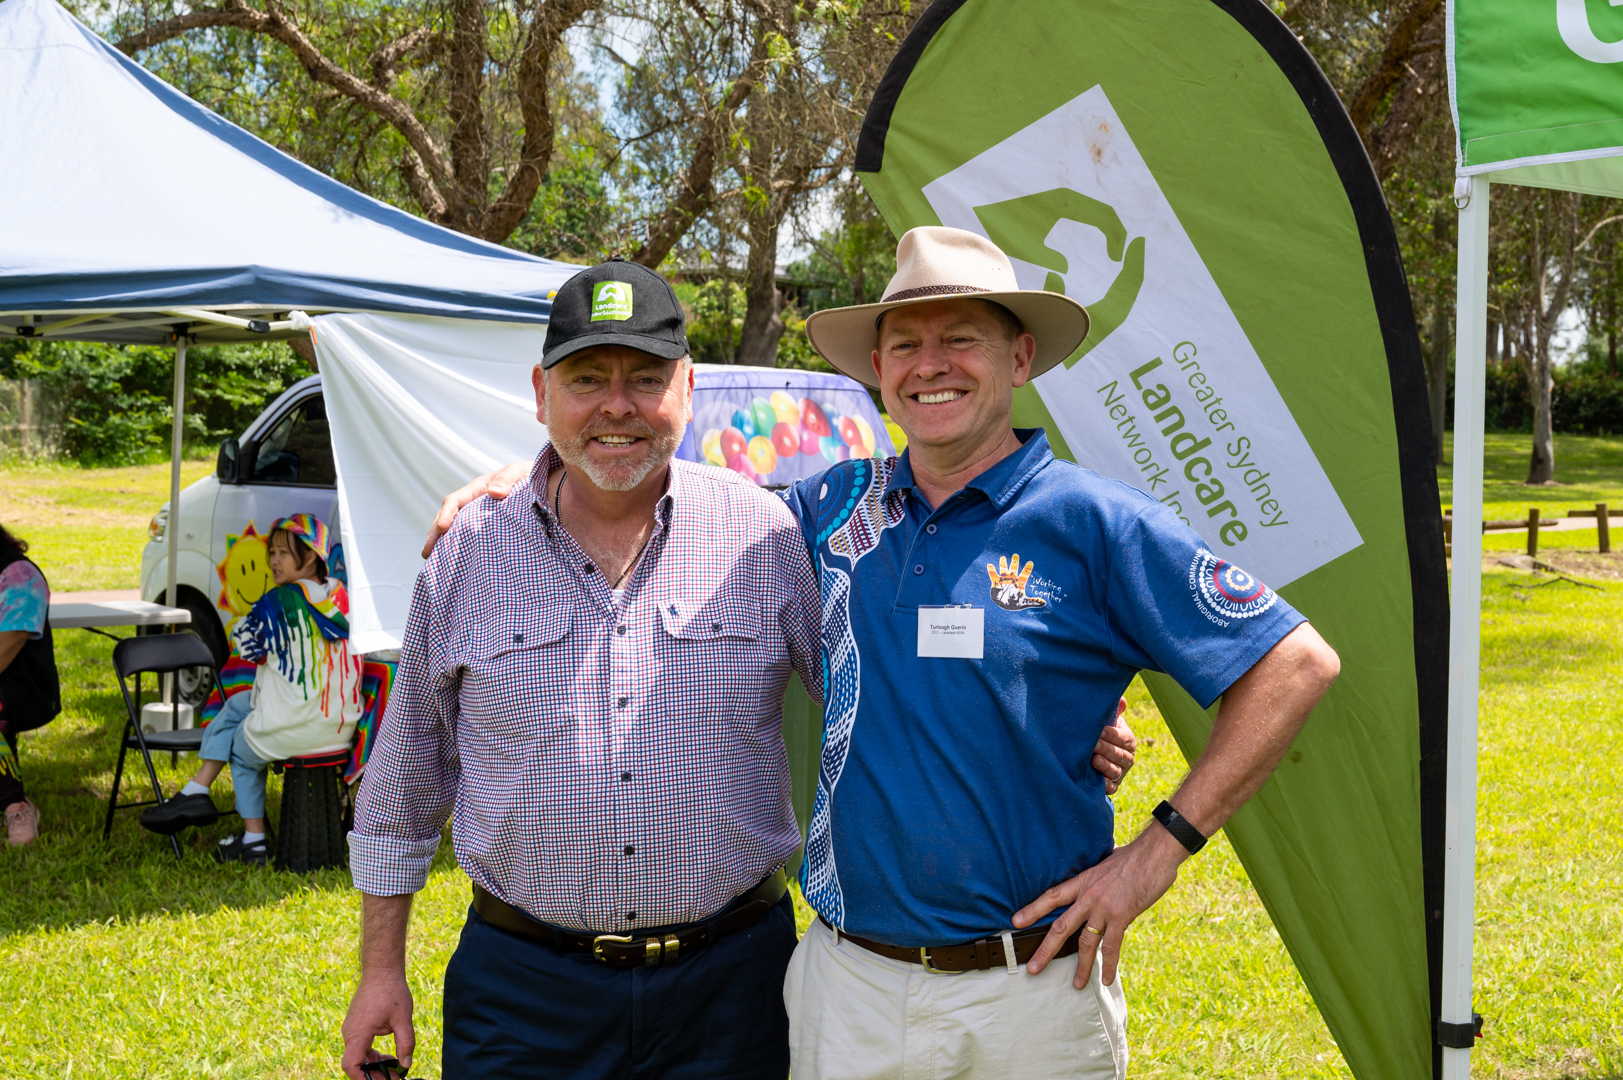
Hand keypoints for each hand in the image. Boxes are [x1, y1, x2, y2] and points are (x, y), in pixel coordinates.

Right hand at [341, 970, 415, 1078]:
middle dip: (374, 1075)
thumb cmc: (391, 991)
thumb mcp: (402, 1018)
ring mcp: (352, 1030)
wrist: (381, 971)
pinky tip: (389, 1057)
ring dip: (374, 1066)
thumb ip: (405, 1043)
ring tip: (394, 1072)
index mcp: (358, 1032)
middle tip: (394, 1079)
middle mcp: (350, 1033)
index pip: (351, 1064)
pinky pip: (361, 1047)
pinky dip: (373, 1055)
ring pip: (359, 1056)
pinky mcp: (357, 1027)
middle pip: (356, 1064)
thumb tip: (406, 1065)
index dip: (362, 1078)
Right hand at [421, 460, 529, 556]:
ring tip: (432, 561)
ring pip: (454, 529)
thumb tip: (494, 492)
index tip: (443, 528)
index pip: (454, 501)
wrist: (543, 484)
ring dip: (442, 543)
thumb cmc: (529, 475)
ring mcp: (477, 516)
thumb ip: (507, 479)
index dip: (446, 513)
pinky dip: (458, 547)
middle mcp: (473, 503)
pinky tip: (454, 562)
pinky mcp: (485, 528)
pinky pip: (468, 536)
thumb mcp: (519, 473)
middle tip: (427, 552)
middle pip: (447, 517)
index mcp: (478, 489)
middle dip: (435, 534)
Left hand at [1012, 821, 1185, 988]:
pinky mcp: (1122, 917)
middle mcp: (1089, 897)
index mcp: (1083, 881)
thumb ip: (1097, 874)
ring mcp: (1104, 908)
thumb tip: (1097, 872)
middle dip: (1046, 949)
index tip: (1016, 921)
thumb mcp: (1106, 862)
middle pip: (1061, 926)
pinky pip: (1112, 947)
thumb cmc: (1134, 856)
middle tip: (1033, 968)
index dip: (1033, 909)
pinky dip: (1108, 965)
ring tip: (1074, 984)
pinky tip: (1105, 979)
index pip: (1052, 896)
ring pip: (1085, 943)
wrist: (1154, 853)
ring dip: (1080, 966)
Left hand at [1092, 698, 1135, 794]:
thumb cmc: (1101, 733)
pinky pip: (1112, 787)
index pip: (1124, 738)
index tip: (1100, 730)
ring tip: (1094, 760)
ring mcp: (1121, 773)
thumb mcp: (1107, 721)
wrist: (1091, 753)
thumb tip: (1121, 700)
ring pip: (1116, 771)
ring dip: (1105, 766)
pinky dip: (1105, 785)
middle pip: (1120, 755)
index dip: (1113, 735)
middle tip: (1093, 744)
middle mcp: (1128, 758)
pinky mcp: (1113, 785)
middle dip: (1106, 749)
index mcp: (1128, 740)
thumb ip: (1114, 711)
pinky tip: (1097, 781)